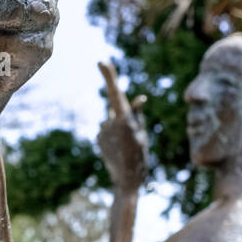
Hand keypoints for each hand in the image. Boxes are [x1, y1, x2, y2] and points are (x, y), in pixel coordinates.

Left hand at [97, 61, 148, 193]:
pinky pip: (107, 130)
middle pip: (118, 109)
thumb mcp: (143, 133)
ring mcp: (102, 130)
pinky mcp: (98, 138)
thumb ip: (138, 114)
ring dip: (119, 127)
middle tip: (131, 139)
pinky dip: (113, 135)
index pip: (115, 92)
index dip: (109, 75)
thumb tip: (139, 98)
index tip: (101, 61)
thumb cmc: (140, 156)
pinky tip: (118, 149)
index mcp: (124, 119)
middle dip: (125, 117)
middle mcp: (110, 122)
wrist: (126, 181)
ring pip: (112, 120)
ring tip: (126, 145)